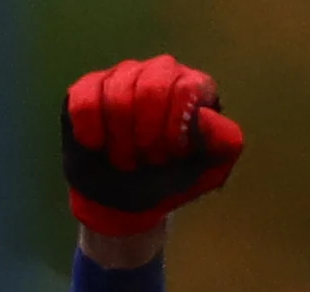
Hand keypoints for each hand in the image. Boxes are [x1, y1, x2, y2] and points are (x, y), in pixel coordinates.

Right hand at [61, 56, 243, 237]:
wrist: (125, 201)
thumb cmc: (171, 180)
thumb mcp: (210, 171)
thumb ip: (224, 143)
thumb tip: (204, 116)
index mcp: (195, 87)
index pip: (186, 89)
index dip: (175, 129)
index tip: (173, 154)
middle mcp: (161, 72)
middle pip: (150, 88)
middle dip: (148, 137)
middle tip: (147, 160)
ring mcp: (122, 75)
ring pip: (117, 97)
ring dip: (121, 143)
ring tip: (126, 160)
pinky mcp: (88, 88)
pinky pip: (85, 104)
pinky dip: (93, 135)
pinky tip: (99, 147)